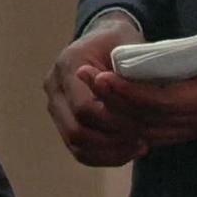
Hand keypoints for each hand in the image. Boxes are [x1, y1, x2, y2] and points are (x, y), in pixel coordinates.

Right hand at [44, 12, 147, 165]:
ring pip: (75, 145)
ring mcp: (55, 106)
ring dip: (108, 153)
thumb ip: (130, 72)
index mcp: (68, 65)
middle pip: (75, 131)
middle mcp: (54, 87)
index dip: (113, 121)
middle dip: (111, 142)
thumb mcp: (129, 47)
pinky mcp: (62, 120)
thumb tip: (139, 100)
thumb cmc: (120, 42)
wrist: (102, 40)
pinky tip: (127, 152)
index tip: (142, 125)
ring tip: (138, 149)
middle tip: (143, 143)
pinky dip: (103, 156)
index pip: (83, 107)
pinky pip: (78, 149)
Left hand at [85, 0, 196, 146]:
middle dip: (112, 102)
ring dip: (119, 113)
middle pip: (149, 120)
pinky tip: (113, 106)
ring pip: (152, 130)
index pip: (164, 102)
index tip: (100, 77)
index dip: (129, 94)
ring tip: (91, 88)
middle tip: (83, 77)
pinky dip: (135, 122)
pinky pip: (161, 132)